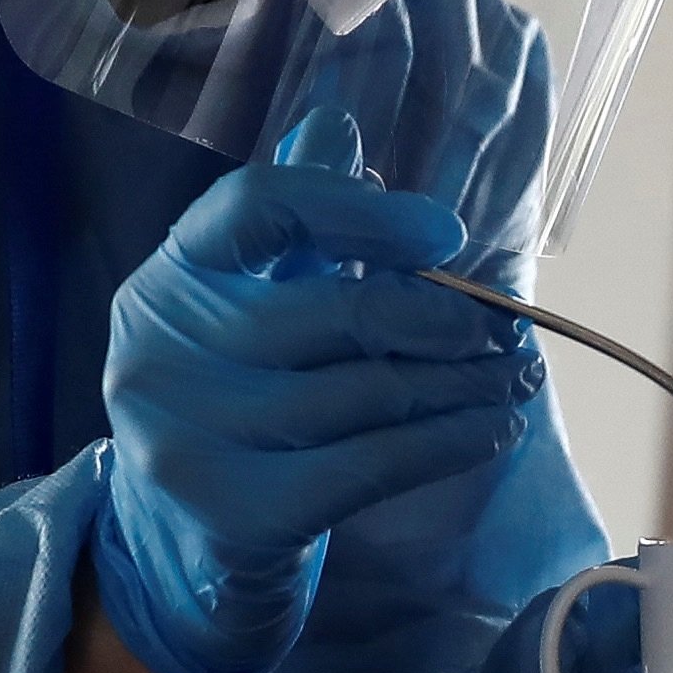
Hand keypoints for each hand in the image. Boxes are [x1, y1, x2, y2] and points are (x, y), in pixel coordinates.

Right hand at [85, 160, 539, 672]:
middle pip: (329, 312)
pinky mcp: (237, 512)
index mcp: (171, 273)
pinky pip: (370, 466)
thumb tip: (338, 127)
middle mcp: (161, 347)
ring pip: (363, 394)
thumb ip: (294, 217)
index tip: (445, 236)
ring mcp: (190, 435)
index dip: (359, 210)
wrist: (173, 545)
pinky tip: (490, 430)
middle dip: (436, 318)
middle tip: (501, 331)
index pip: (257, 207)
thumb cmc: (236, 399)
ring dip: (460, 386)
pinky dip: (447, 444)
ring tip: (512, 379)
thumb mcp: (253, 300)